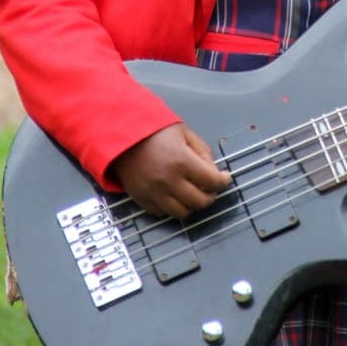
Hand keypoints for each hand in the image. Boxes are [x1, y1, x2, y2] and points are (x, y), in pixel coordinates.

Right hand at [112, 123, 231, 217]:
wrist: (121, 136)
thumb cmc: (153, 132)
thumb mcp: (184, 133)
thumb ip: (202, 151)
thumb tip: (214, 170)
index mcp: (181, 161)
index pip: (212, 181)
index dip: (223, 181)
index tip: (225, 179)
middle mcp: (168, 180)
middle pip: (200, 202)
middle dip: (210, 195)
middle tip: (210, 187)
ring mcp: (154, 193)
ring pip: (183, 213)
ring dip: (192, 204)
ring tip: (193, 193)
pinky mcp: (142, 199)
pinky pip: (163, 213)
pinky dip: (173, 207)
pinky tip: (175, 195)